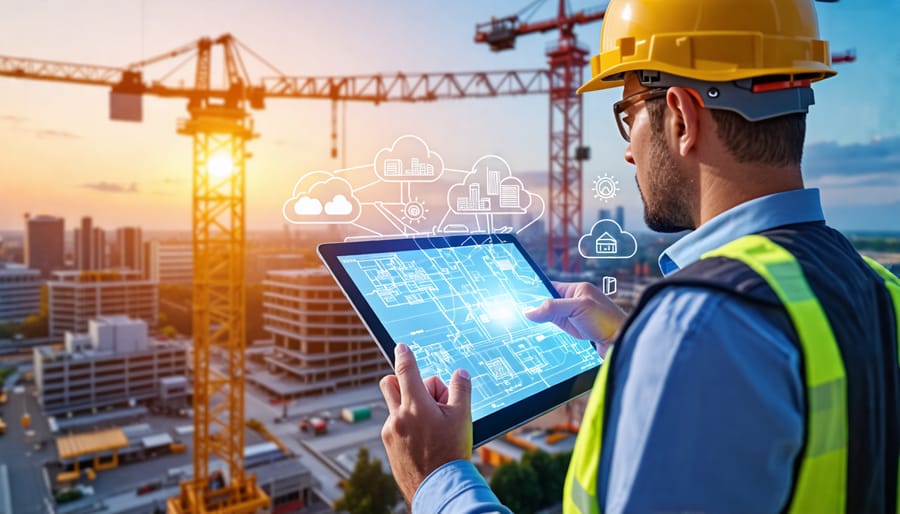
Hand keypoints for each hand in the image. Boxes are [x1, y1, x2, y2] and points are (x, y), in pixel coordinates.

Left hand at [380, 343, 472, 503]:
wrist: (438, 487)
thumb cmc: (451, 453)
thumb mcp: (463, 417)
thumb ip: (461, 390)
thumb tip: (460, 374)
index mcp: (415, 405)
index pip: (406, 370)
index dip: (404, 355)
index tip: (402, 347)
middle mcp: (398, 416)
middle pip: (389, 383)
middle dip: (402, 379)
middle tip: (425, 393)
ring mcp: (390, 432)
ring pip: (395, 406)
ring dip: (409, 405)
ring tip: (432, 422)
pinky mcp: (389, 446)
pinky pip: (395, 425)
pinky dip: (407, 424)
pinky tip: (425, 439)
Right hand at [524, 281, 627, 352]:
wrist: (622, 343)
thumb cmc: (607, 321)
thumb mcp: (577, 309)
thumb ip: (552, 308)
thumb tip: (529, 311)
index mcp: (578, 289)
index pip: (550, 286)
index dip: (535, 291)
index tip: (519, 296)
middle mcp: (577, 301)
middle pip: (549, 301)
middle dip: (536, 307)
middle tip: (517, 312)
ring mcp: (576, 315)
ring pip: (552, 315)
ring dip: (542, 319)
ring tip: (522, 321)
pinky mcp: (577, 329)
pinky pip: (558, 326)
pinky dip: (549, 329)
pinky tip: (537, 332)